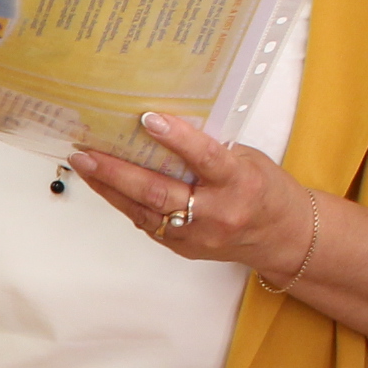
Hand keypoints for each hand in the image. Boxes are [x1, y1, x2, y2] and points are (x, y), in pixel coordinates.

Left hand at [70, 112, 315, 273]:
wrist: (282, 237)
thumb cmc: (266, 192)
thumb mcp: (247, 160)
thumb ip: (210, 149)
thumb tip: (162, 128)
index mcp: (238, 184)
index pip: (205, 158)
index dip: (176, 139)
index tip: (147, 119)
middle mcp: (216, 213)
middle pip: (159, 192)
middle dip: (117, 171)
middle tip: (87, 152)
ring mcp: (196, 236)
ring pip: (144, 210)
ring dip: (110, 187)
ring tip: (85, 165)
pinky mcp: (182, 248)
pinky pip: (147, 222)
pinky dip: (124, 201)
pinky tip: (105, 184)